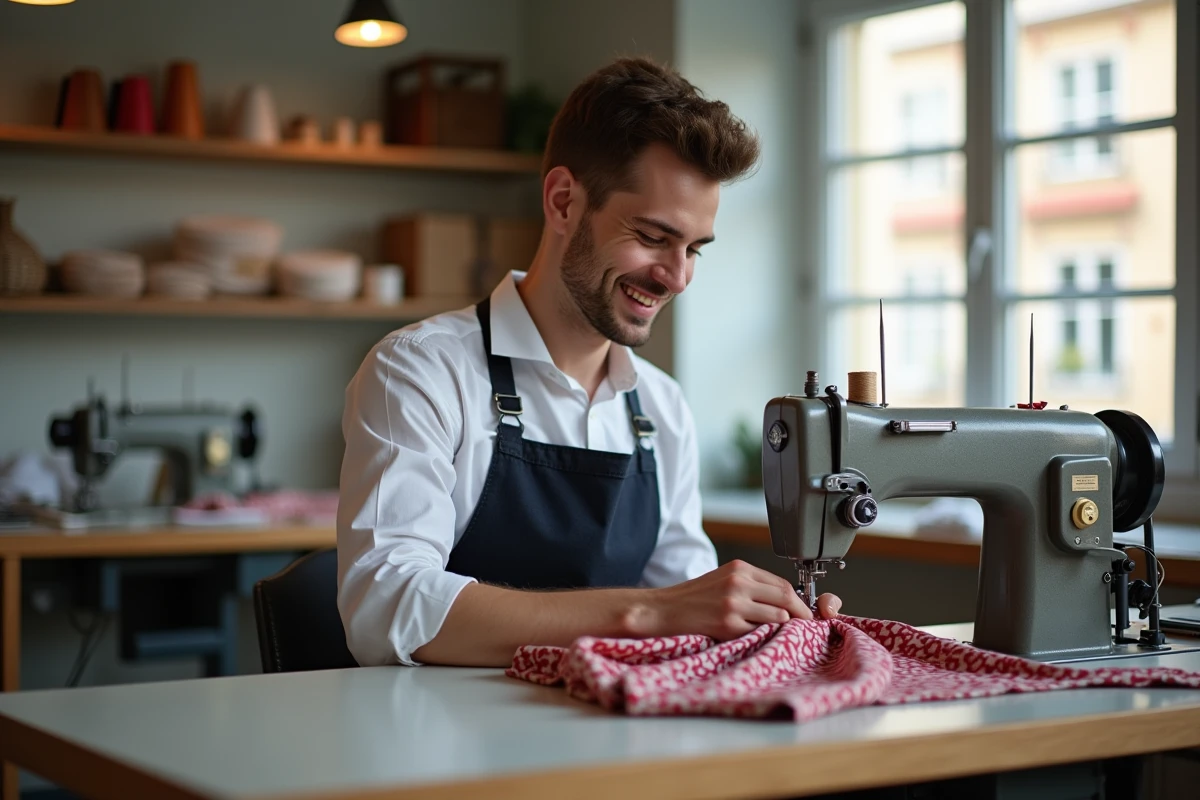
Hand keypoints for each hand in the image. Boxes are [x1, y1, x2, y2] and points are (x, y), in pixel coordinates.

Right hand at [640, 560, 842, 640]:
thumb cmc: (693, 598)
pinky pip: (759, 632)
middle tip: (805, 627)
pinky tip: (751, 638)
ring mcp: (734, 603)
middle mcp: (738, 582)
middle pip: (786, 597)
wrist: (663, 609)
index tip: (804, 613)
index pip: (782, 584)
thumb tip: (784, 603)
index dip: (799, 601)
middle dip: (801, 615)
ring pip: (778, 616)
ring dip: (782, 628)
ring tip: (776, 634)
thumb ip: (751, 586)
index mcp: (739, 569)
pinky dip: (761, 637)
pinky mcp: (728, 624)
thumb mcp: (723, 580)